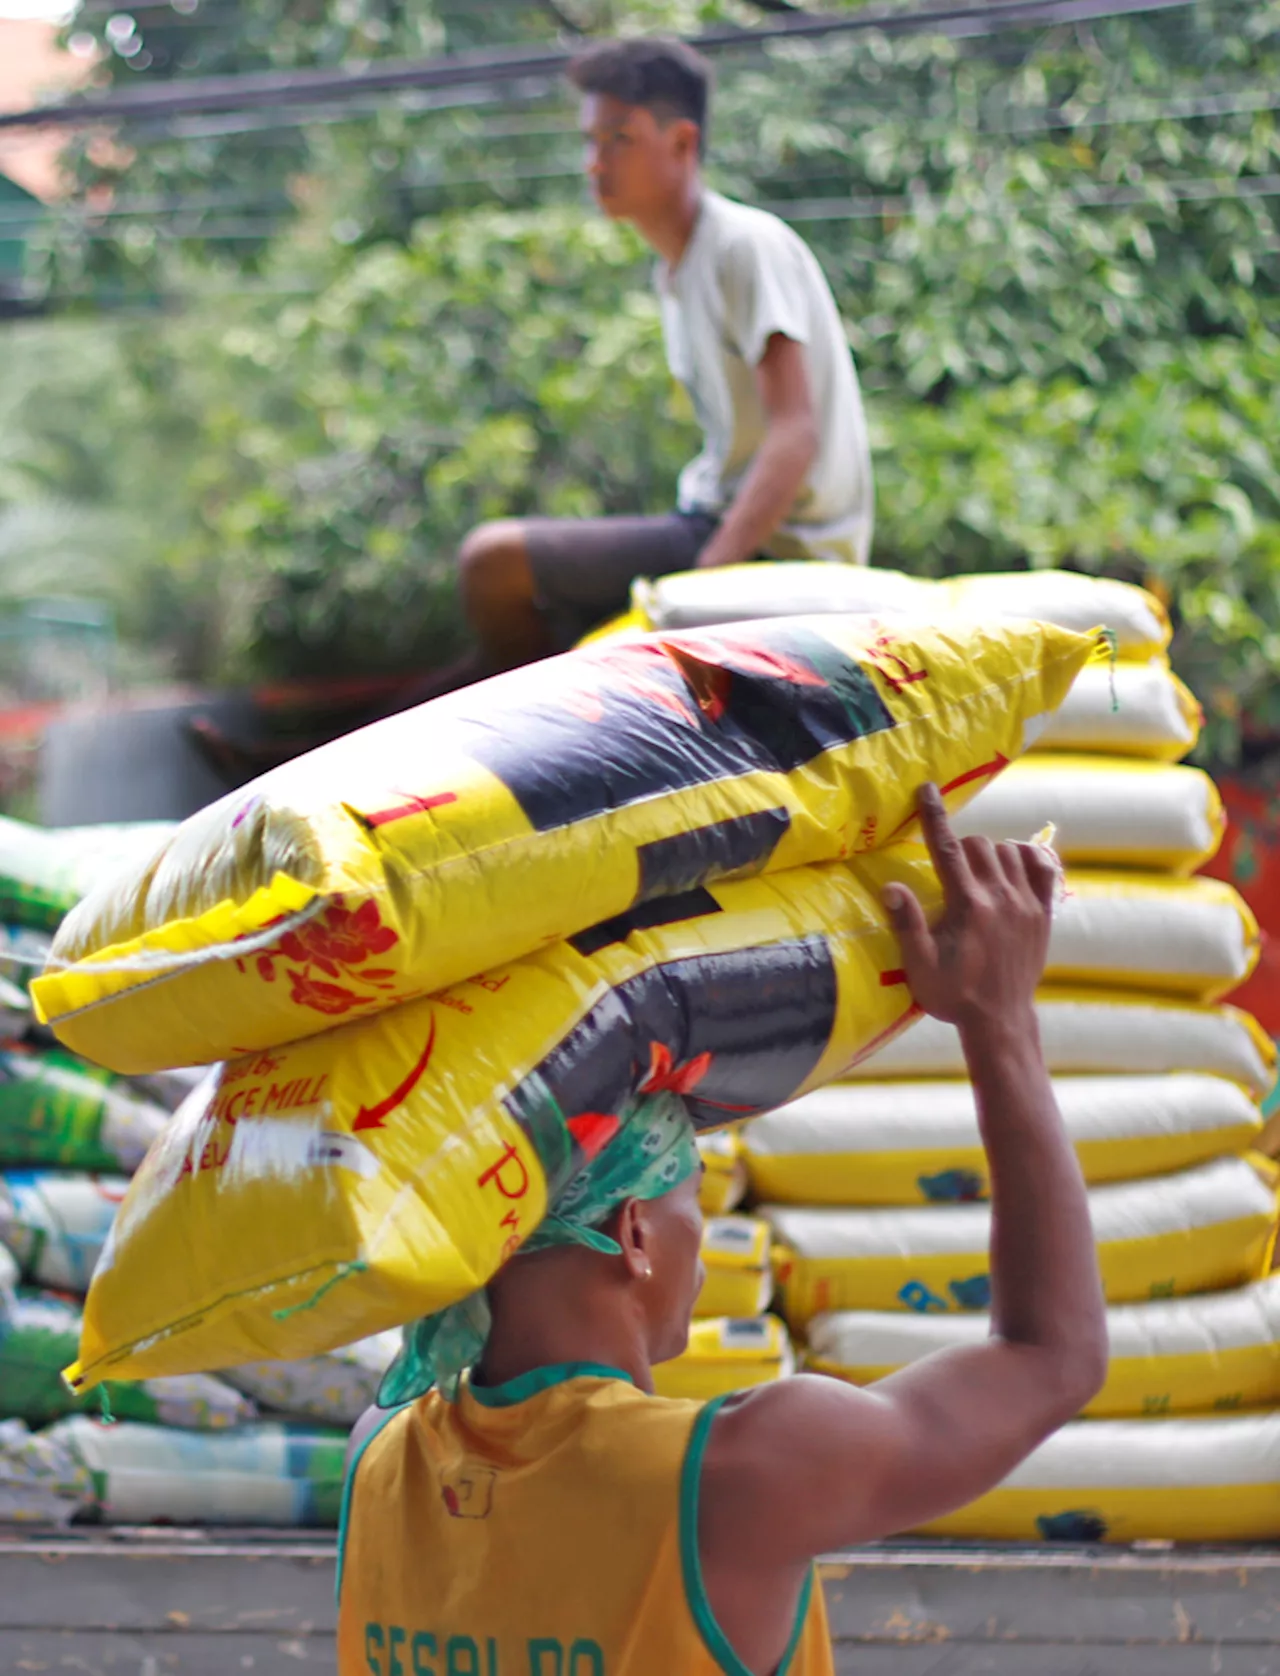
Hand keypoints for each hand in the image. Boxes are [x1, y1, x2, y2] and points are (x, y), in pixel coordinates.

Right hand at [883, 782, 1057, 1030]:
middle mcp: (1000, 898)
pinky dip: (1026, 858)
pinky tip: (1012, 868)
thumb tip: (890, 886)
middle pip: (980, 845)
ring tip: (978, 875)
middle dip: (962, 847)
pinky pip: (1042, 867)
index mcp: (967, 906)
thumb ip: (906, 924)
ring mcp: (1027, 904)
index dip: (935, 816)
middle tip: (951, 872)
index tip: (927, 789)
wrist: (1000, 1019)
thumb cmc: (954, 994)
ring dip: (990, 853)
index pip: (948, 849)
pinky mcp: (1043, 914)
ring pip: (1008, 852)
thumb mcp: (920, 966)